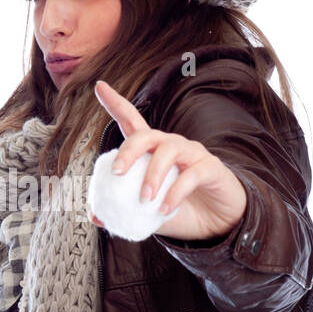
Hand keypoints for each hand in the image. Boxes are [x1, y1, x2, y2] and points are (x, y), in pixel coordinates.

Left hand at [90, 80, 247, 242]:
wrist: (218, 224)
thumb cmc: (181, 211)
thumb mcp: (148, 215)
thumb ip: (124, 213)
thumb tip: (94, 216)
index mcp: (152, 151)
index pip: (132, 121)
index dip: (116, 103)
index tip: (99, 87)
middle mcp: (171, 145)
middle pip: (145, 135)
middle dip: (128, 151)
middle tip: (116, 172)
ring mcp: (192, 153)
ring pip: (168, 151)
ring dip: (153, 175)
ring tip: (144, 199)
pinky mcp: (210, 167)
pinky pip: (191, 175)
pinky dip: (175, 193)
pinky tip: (165, 209)